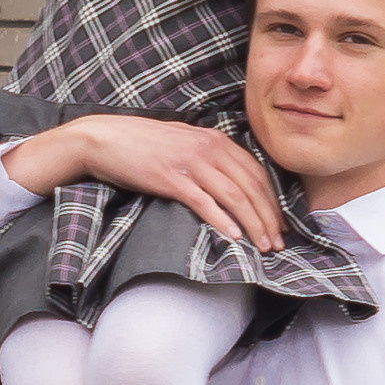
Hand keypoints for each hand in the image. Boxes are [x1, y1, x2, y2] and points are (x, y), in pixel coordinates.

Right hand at [5, 114, 282, 251]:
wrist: (104, 138)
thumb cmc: (143, 144)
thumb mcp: (184, 142)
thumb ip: (210, 156)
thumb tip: (231, 180)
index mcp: (215, 139)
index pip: (256, 172)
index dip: (272, 201)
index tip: (280, 224)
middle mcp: (208, 148)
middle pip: (251, 187)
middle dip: (268, 218)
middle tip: (277, 243)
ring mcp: (190, 163)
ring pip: (234, 196)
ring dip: (252, 224)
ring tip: (262, 247)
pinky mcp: (171, 178)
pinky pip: (204, 202)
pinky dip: (222, 220)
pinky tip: (233, 237)